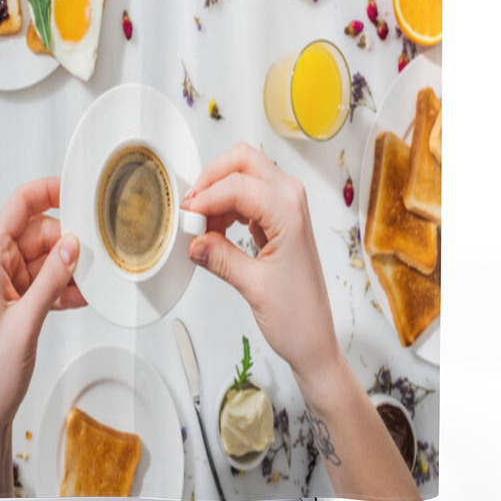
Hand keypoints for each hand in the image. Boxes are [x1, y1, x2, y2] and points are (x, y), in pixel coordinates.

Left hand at [0, 177, 84, 449]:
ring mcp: (16, 279)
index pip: (20, 206)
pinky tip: (82, 298)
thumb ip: (50, 279)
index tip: (79, 190)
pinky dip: (71, 286)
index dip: (48, 191)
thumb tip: (74, 244)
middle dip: (70, 241)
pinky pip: (55, 277)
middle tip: (95, 254)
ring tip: (89, 282)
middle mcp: (2, 263)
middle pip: (45, 230)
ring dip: (73, 267)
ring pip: (54, 254)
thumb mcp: (25, 321)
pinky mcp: (28, 295)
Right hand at [183, 143, 338, 387]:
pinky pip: (247, 196)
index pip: (238, 186)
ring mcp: (287, 206)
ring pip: (243, 175)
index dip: (206, 198)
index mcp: (289, 213)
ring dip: (217, 194)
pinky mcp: (279, 218)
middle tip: (191, 210)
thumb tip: (192, 239)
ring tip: (201, 229)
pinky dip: (225, 206)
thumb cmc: (296, 317)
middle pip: (243, 162)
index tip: (186, 218)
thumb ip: (219, 257)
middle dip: (211, 179)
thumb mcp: (252, 287)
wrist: (315, 338)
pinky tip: (214, 232)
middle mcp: (291, 200)